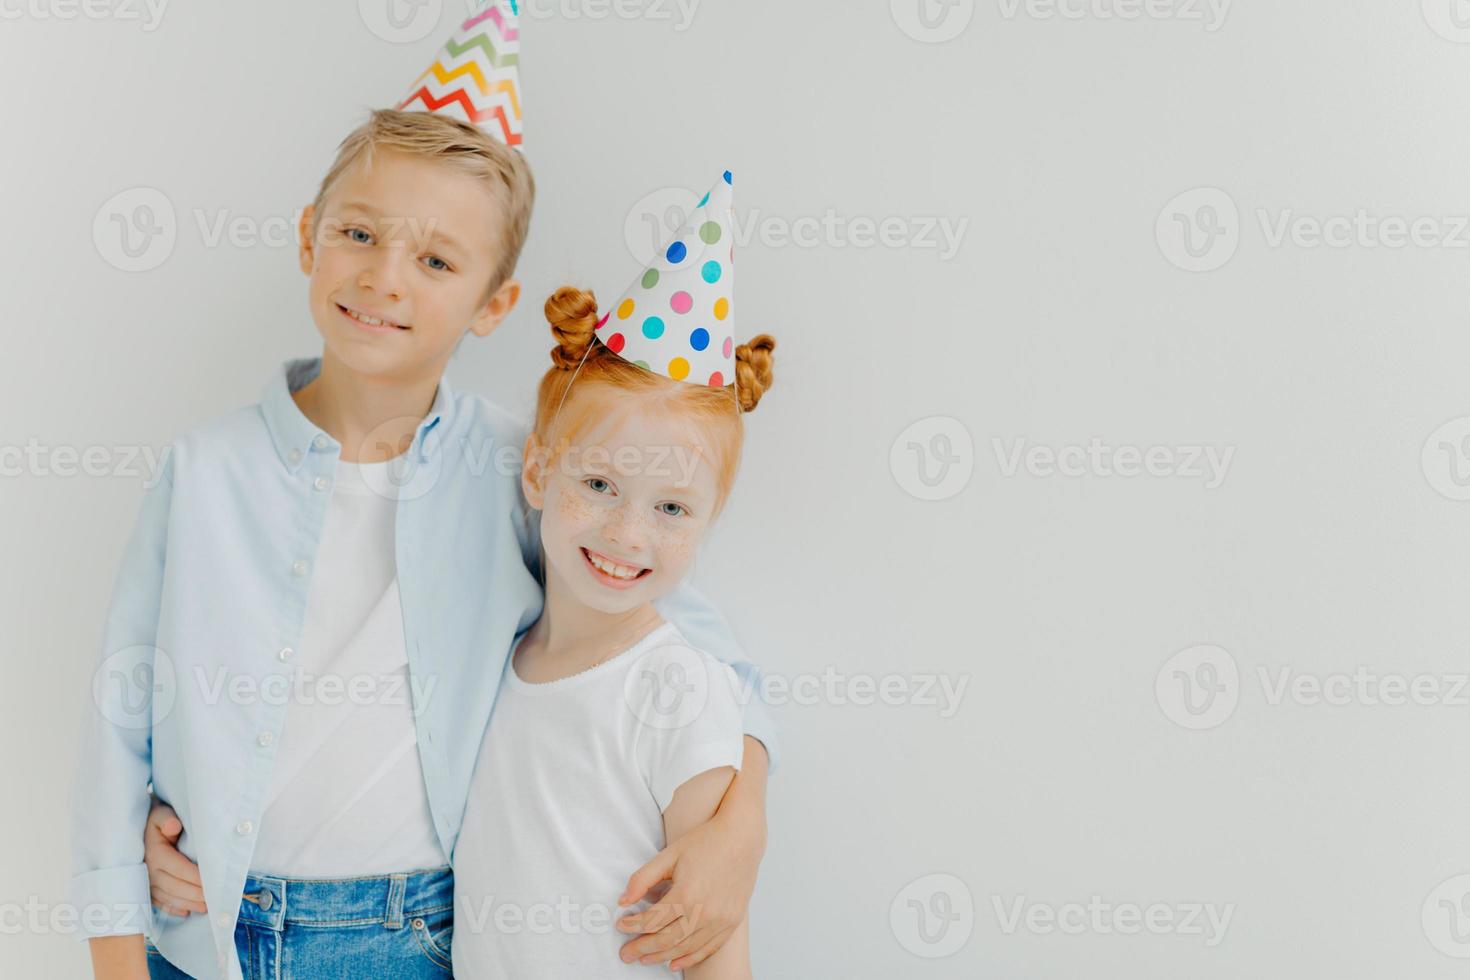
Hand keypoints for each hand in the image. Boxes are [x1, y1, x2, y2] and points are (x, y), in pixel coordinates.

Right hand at [144, 801, 205, 916]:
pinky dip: (173, 908)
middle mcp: (148, 871)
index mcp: (155, 853)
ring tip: (206, 906)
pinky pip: (158, 903)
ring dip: (187, 903)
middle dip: (195, 894)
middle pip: (175, 887)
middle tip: (215, 899)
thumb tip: (174, 825)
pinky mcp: (144, 888)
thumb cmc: (157, 819)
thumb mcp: (161, 814)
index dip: (196, 878)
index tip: (214, 883)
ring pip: (168, 897)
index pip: (179, 869)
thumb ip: (167, 819)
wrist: (139, 827)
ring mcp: (144, 882)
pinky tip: (186, 912)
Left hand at [615, 808, 764, 971]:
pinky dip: (690, 958)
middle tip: (625, 954)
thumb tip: (623, 901)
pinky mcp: (732, 922)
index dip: (632, 925)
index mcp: (686, 894)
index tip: (620, 926)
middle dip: (642, 948)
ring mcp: (721, 920)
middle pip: (666, 940)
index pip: (652, 920)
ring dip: (661, 956)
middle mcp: (704, 912)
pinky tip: (674, 963)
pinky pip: (708, 949)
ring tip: (644, 959)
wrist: (741, 837)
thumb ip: (642, 879)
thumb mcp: (669, 855)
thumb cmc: (706, 842)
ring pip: (685, 948)